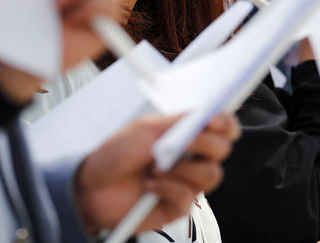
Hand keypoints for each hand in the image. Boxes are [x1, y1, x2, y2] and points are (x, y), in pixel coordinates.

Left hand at [74, 113, 239, 233]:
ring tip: (156, 167)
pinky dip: (167, 187)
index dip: (226, 122)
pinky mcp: (179, 205)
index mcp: (188, 134)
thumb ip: (180, 122)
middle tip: (182, 142)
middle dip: (204, 143)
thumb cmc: (117, 154)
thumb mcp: (147, 129)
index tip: (214, 120)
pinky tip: (149, 185)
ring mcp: (188, 182)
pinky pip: (187, 196)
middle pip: (223, 149)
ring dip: (182, 168)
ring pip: (211, 175)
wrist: (92, 186)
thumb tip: (207, 114)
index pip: (222, 127)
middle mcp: (193, 157)